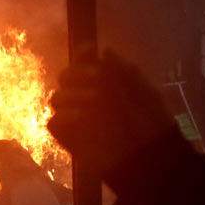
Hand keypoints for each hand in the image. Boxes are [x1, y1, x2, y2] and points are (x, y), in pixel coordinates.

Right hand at [47, 49, 175, 177]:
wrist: (149, 155)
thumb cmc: (151, 122)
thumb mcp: (145, 91)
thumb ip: (124, 70)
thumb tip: (104, 50)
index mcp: (104, 83)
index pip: (82, 62)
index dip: (82, 56)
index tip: (89, 52)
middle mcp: (84, 96)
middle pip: (64, 77)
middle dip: (77, 75)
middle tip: (97, 81)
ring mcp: (73, 116)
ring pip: (57, 98)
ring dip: (74, 96)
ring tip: (94, 104)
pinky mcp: (66, 136)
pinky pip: (53, 122)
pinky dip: (66, 118)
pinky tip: (82, 120)